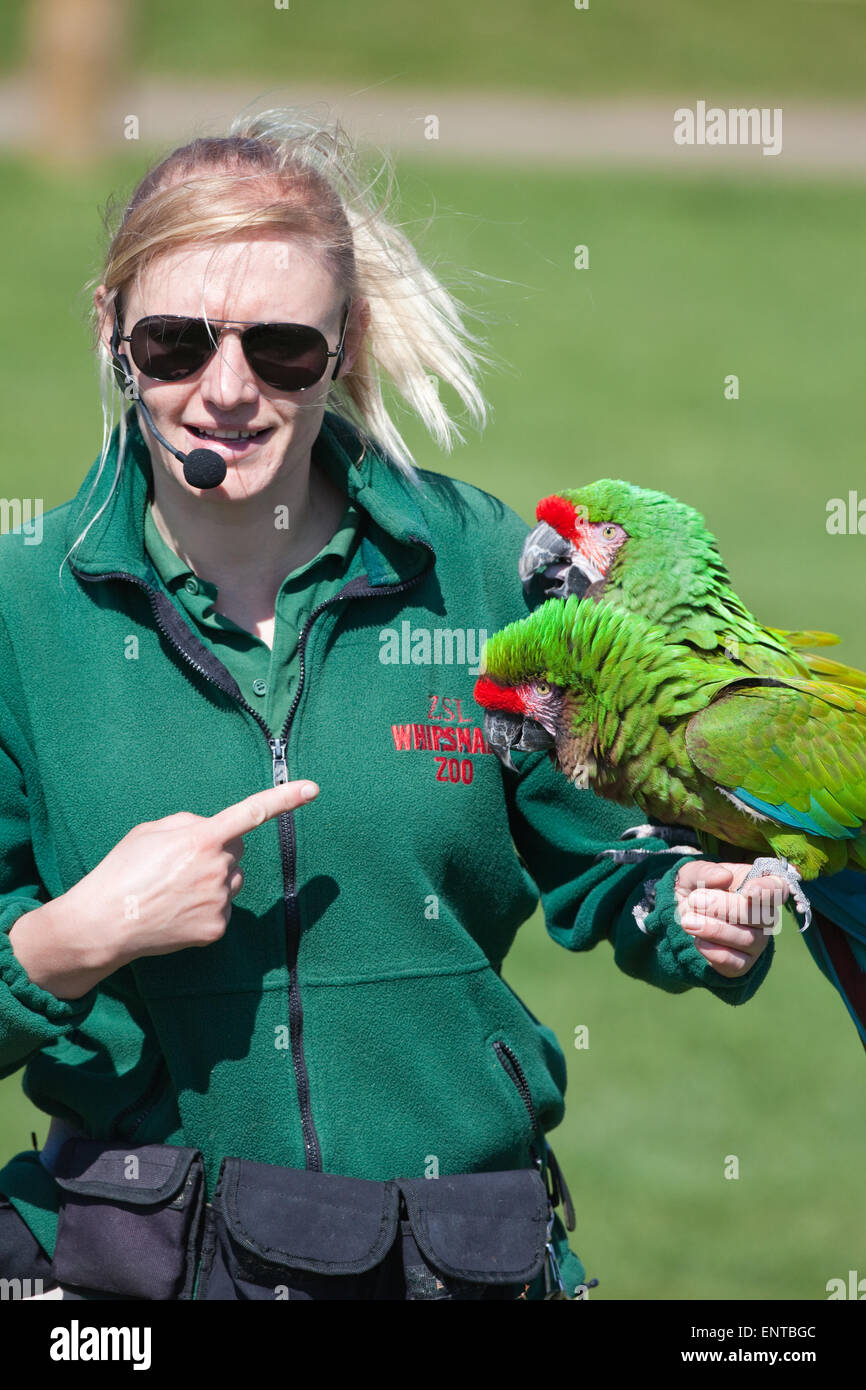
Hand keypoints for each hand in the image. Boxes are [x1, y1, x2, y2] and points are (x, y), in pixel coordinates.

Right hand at [10, 780, 318, 996]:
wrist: (103, 924)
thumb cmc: (123, 870)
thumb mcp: (150, 831)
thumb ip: (190, 823)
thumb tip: (218, 830)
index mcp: (201, 838)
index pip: (251, 813)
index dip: (284, 799)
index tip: (312, 789)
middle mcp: (217, 868)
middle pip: (236, 850)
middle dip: (218, 850)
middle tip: (178, 864)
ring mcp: (219, 901)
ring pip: (231, 880)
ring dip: (213, 879)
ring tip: (173, 889)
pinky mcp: (216, 928)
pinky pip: (222, 908)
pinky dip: (205, 907)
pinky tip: (176, 911)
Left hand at [673, 860, 789, 978]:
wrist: (680, 917)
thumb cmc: (696, 889)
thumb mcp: (693, 874)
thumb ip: (705, 872)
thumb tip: (724, 876)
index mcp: (759, 887)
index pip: (778, 888)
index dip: (768, 890)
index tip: (748, 891)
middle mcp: (765, 916)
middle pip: (761, 916)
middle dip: (725, 908)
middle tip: (695, 900)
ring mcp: (757, 942)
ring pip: (747, 939)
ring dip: (713, 929)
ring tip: (687, 921)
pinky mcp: (742, 964)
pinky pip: (734, 962)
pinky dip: (712, 951)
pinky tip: (697, 940)